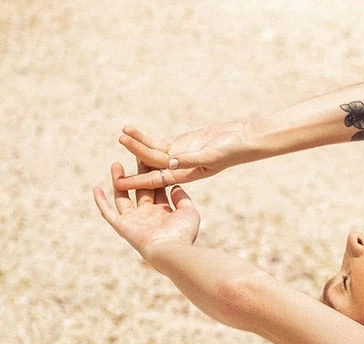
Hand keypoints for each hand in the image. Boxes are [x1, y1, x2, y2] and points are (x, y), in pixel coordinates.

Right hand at [92, 157, 199, 264]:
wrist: (170, 250)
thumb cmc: (182, 234)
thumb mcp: (189, 213)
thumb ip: (183, 199)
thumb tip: (175, 187)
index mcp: (163, 213)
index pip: (157, 189)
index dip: (154, 174)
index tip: (152, 157)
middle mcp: (148, 217)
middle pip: (140, 189)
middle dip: (138, 173)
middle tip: (135, 154)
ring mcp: (134, 222)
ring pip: (123, 197)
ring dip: (119, 181)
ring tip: (116, 164)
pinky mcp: (122, 226)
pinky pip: (108, 213)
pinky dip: (101, 202)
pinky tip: (96, 189)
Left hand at [113, 120, 254, 190]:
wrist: (242, 140)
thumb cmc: (231, 150)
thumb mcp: (211, 155)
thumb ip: (190, 159)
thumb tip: (169, 162)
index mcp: (187, 176)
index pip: (157, 180)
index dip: (139, 182)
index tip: (121, 185)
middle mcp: (180, 168)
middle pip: (152, 166)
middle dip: (134, 164)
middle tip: (114, 166)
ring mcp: (179, 156)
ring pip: (153, 152)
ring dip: (137, 146)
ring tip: (121, 136)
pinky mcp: (181, 144)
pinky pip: (158, 142)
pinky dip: (145, 137)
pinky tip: (131, 132)